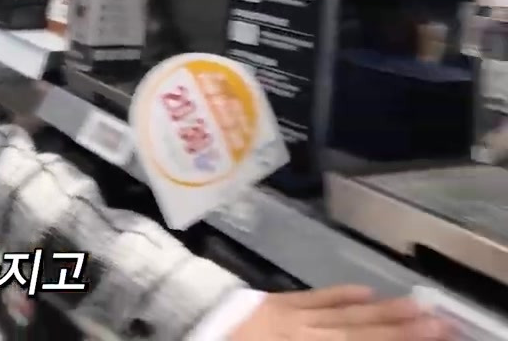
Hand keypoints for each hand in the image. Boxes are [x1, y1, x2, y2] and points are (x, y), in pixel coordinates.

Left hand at [230, 286, 450, 339]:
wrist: (187, 328)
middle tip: (442, 326)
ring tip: (420, 308)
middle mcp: (305, 337)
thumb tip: (357, 338)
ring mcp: (289, 317)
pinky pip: (313, 297)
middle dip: (404, 333)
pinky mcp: (272, 303)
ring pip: (344, 315)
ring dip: (384, 312)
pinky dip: (342, 294)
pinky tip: (367, 292)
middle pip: (362, 336)